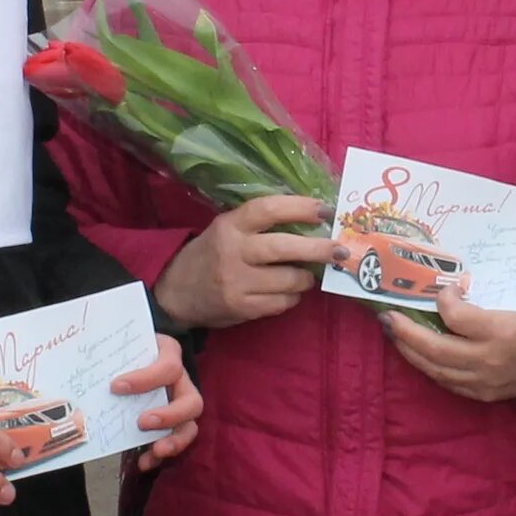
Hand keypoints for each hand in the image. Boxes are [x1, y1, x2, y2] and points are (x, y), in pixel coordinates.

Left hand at [120, 333, 202, 472]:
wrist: (132, 350)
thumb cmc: (127, 346)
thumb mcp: (122, 343)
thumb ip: (107, 355)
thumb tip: (69, 369)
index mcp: (170, 354)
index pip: (168, 367)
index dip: (145, 379)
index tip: (116, 387)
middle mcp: (182, 381)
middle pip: (192, 402)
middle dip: (169, 415)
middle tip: (142, 423)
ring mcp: (180, 404)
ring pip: (190, 426)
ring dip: (174, 441)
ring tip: (156, 451)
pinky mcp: (172, 423)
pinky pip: (173, 442)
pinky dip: (158, 454)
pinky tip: (143, 462)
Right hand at [155, 194, 336, 329]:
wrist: (176, 292)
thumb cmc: (210, 254)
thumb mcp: (227, 229)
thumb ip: (260, 224)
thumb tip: (313, 220)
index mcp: (230, 225)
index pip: (268, 209)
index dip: (300, 208)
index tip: (326, 211)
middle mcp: (233, 251)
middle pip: (284, 247)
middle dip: (318, 249)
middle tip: (339, 251)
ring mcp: (237, 282)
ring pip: (288, 279)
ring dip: (306, 278)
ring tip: (307, 275)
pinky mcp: (241, 307)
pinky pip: (281, 302)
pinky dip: (292, 296)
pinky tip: (289, 291)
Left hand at [380, 283, 515, 404]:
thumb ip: (483, 299)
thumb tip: (451, 292)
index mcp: (502, 330)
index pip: (456, 316)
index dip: (443, 299)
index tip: (444, 289)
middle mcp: (489, 360)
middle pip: (434, 348)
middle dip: (404, 332)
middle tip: (387, 317)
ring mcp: (485, 382)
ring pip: (434, 369)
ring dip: (409, 351)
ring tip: (395, 335)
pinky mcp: (484, 395)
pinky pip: (446, 383)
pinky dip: (428, 368)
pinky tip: (418, 355)